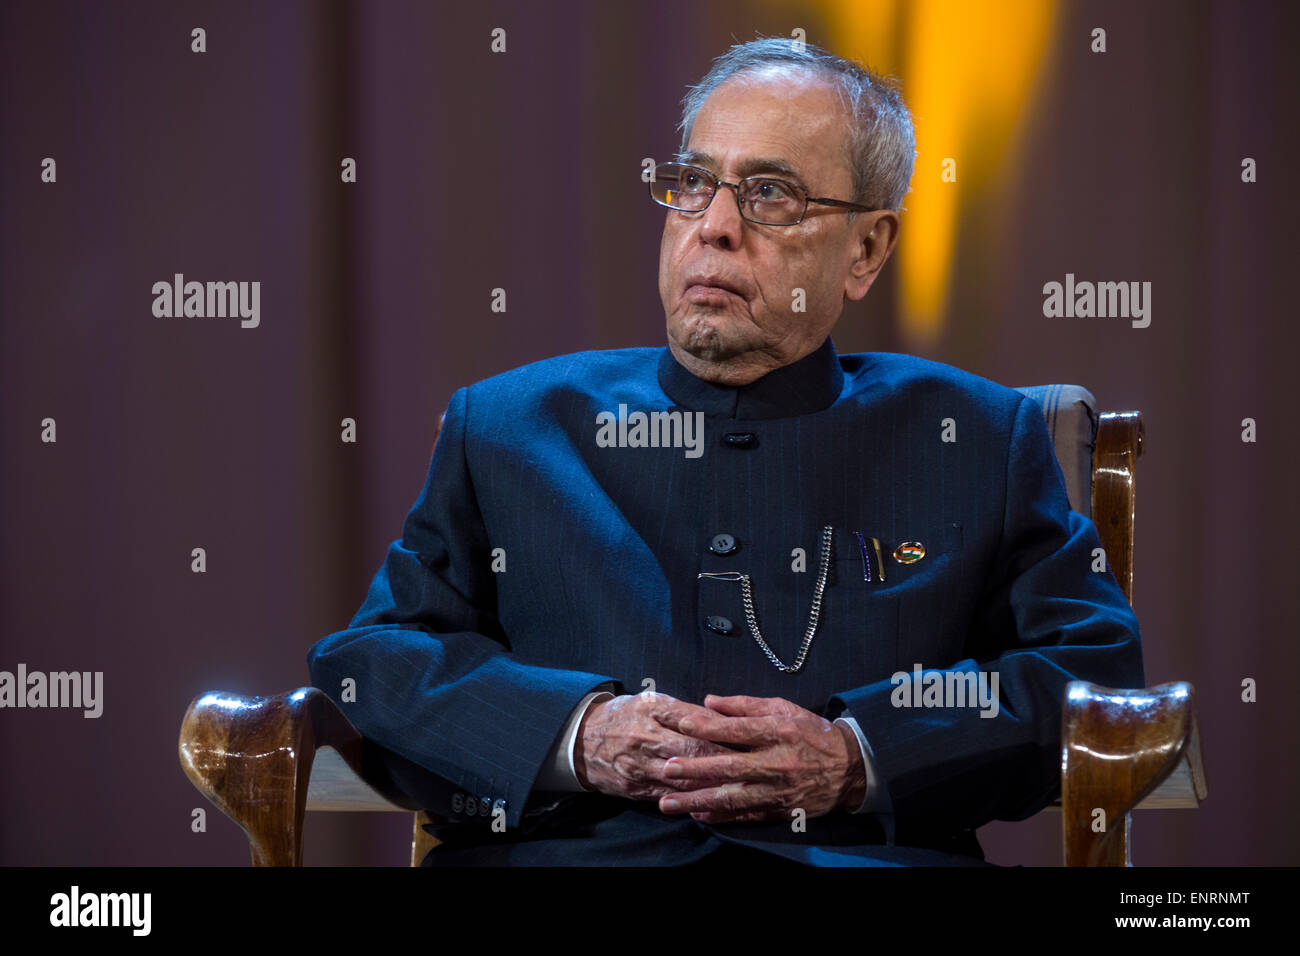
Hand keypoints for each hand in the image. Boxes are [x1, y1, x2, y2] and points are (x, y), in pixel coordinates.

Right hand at [574, 692, 734, 800]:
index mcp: (651, 715)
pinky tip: (708, 804)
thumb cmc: (622, 715)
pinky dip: (688, 801)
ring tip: (738, 787)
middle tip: (752, 767)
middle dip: (724, 763)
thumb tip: (719, 716)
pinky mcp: (635, 790)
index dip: (724, 736)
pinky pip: (667, 797)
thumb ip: (684, 710)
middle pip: (692, 756)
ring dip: (710, 785)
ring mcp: (639, 769)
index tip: (749, 741)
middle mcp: (645, 742)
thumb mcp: (650, 702)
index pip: (696, 728)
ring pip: (682, 781)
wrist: (580, 740)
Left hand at [656, 694, 865, 823]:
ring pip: (732, 797)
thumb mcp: (784, 709)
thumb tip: (708, 701)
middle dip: (696, 769)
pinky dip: (721, 817)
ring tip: (669, 803)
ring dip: (698, 800)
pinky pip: (746, 815)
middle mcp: (777, 762)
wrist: (850, 768)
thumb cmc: (811, 733)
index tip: (682, 725)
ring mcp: (777, 790)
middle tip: (667, 770)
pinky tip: (699, 816)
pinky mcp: (780, 810)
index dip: (709, 727)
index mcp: (778, 731)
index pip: (737, 729)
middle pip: (730, 767)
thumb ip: (745, 705)